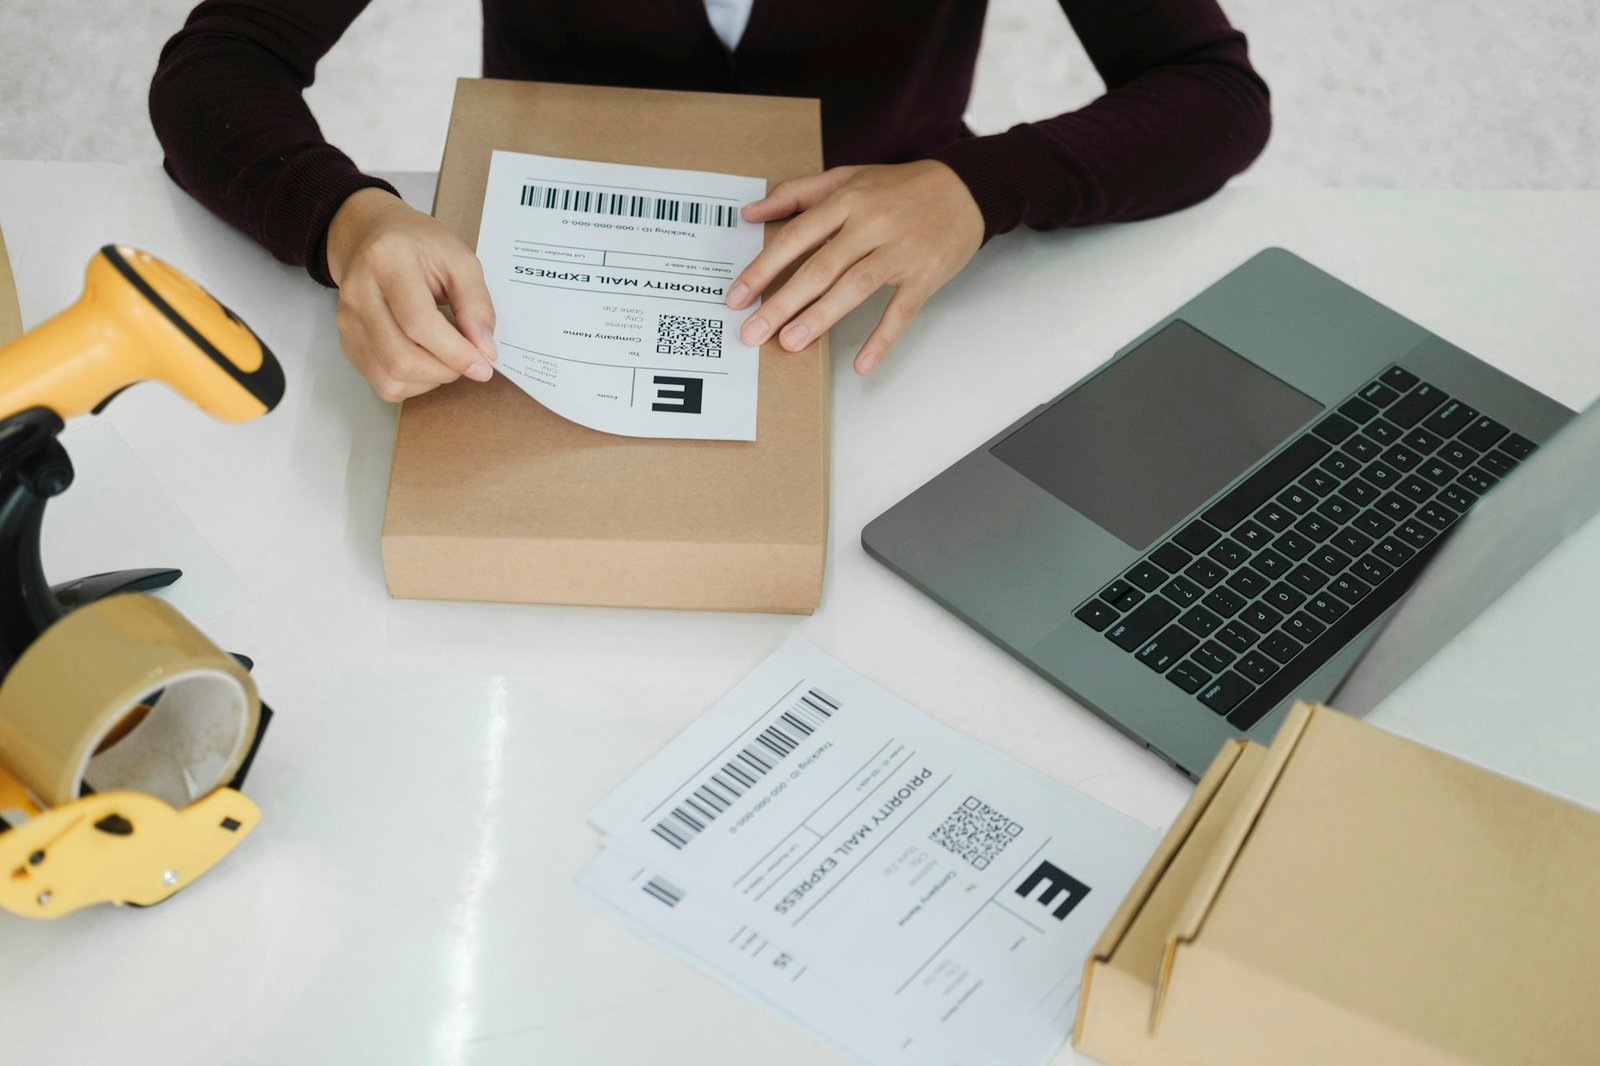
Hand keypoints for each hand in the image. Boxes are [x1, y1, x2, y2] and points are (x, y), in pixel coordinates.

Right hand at [325, 188, 496, 401]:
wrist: (370, 236)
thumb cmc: (417, 245)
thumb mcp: (459, 259)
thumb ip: (476, 304)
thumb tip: (484, 351)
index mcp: (386, 262)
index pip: (418, 322)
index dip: (455, 352)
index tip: (484, 365)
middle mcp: (358, 293)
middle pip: (401, 357)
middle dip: (446, 371)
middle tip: (470, 362)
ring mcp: (348, 321)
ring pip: (390, 379)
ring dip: (431, 381)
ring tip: (449, 360)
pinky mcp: (347, 342)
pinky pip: (382, 383)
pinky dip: (414, 385)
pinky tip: (428, 363)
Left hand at [726, 161, 982, 374]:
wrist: (965, 188)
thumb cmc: (899, 187)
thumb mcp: (847, 178)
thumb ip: (797, 194)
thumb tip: (750, 212)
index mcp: (847, 201)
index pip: (795, 237)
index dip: (763, 269)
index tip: (736, 297)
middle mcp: (871, 224)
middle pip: (820, 267)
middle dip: (782, 302)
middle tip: (752, 333)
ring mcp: (900, 252)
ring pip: (855, 287)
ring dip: (821, 317)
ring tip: (790, 343)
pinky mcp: (925, 276)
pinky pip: (901, 311)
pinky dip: (882, 338)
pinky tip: (862, 364)